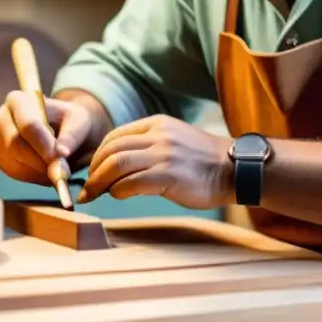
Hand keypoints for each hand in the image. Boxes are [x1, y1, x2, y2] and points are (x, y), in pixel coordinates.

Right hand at [0, 92, 96, 185]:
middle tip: (64, 169)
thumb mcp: (78, 122)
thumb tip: (59, 158)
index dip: (44, 144)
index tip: (63, 156)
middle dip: (42, 161)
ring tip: (59, 168)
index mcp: (18, 100)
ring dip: (40, 172)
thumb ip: (70, 138)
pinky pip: (14, 174)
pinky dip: (35, 177)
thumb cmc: (69, 120)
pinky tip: (48, 171)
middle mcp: (0, 118)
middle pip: (16, 145)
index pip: (28, 125)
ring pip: (15, 163)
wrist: (61, 128)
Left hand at [79, 115, 232, 209]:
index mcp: (156, 124)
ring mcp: (164, 154)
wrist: (235, 169)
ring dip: (99, 182)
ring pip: (117, 164)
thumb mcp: (174, 139)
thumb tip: (117, 164)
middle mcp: (158, 135)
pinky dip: (118, 191)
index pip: (114, 136)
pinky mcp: (168, 175)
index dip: (97, 155)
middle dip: (93, 171)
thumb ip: (148, 145)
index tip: (91, 172)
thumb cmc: (203, 161)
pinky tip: (118, 197)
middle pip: (111, 150)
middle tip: (86, 188)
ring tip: (94, 195)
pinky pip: (131, 183)